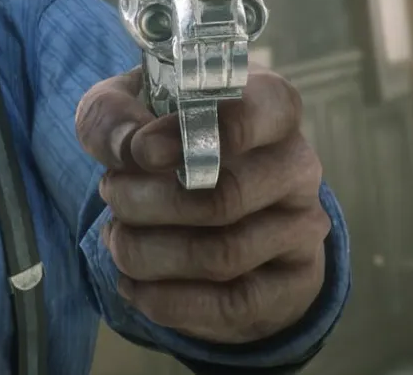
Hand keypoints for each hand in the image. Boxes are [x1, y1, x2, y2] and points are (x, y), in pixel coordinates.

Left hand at [75, 67, 331, 344]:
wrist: (195, 211)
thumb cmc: (159, 142)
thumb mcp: (122, 112)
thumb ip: (113, 117)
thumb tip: (128, 147)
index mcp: (269, 106)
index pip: (263, 109)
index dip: (197, 132)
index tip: (142, 150)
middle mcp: (297, 165)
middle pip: (227, 197)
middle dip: (146, 203)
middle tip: (110, 195)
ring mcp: (301, 228)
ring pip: (223, 256)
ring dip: (148, 253)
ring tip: (116, 239)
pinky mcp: (292, 286)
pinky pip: (230, 306)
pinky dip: (165, 300)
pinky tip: (132, 284)